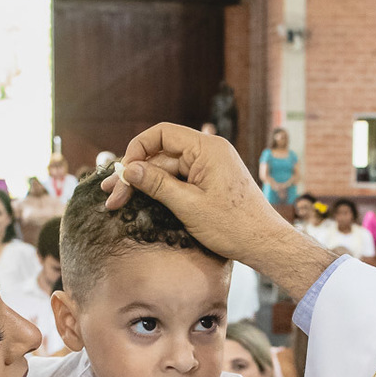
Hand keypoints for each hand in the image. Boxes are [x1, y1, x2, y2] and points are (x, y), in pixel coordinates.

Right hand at [100, 124, 335, 298]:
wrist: (264, 243)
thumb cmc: (234, 226)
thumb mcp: (189, 205)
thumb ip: (157, 184)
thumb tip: (129, 169)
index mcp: (207, 148)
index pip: (162, 133)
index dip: (137, 149)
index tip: (123, 172)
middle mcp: (209, 152)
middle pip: (161, 155)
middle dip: (135, 174)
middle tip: (111, 194)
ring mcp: (209, 167)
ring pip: (167, 170)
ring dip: (143, 185)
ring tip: (117, 201)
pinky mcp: (209, 183)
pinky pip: (179, 180)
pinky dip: (160, 191)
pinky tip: (140, 202)